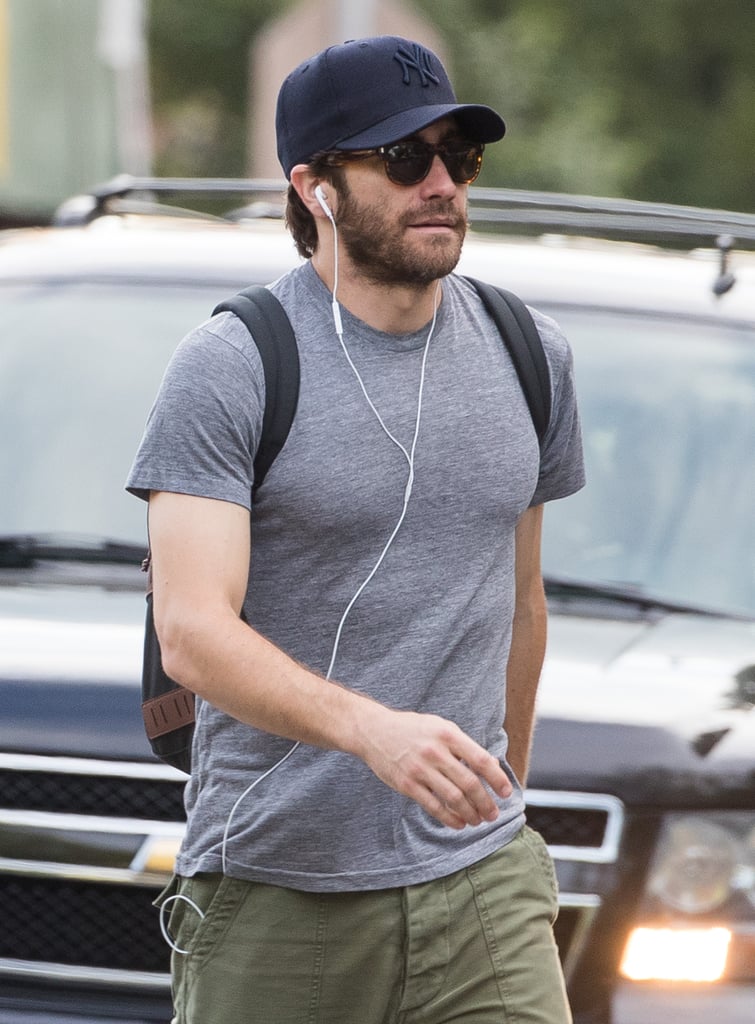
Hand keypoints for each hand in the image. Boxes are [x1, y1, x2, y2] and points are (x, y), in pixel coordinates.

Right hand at [358, 707, 512, 828]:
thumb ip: (463, 745)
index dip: (497, 779)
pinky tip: (458, 823)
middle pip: (469, 783)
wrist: (374, 730)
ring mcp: (420, 769)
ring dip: (470, 813)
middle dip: (486, 803)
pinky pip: (433, 806)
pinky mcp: (407, 784)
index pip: (481, 760)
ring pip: (454, 798)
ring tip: (478, 820)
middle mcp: (435, 751)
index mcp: (448, 734)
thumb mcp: (440, 726)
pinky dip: (449, 819)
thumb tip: (490, 766)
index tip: (506, 793)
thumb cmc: (412, 728)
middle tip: (493, 814)